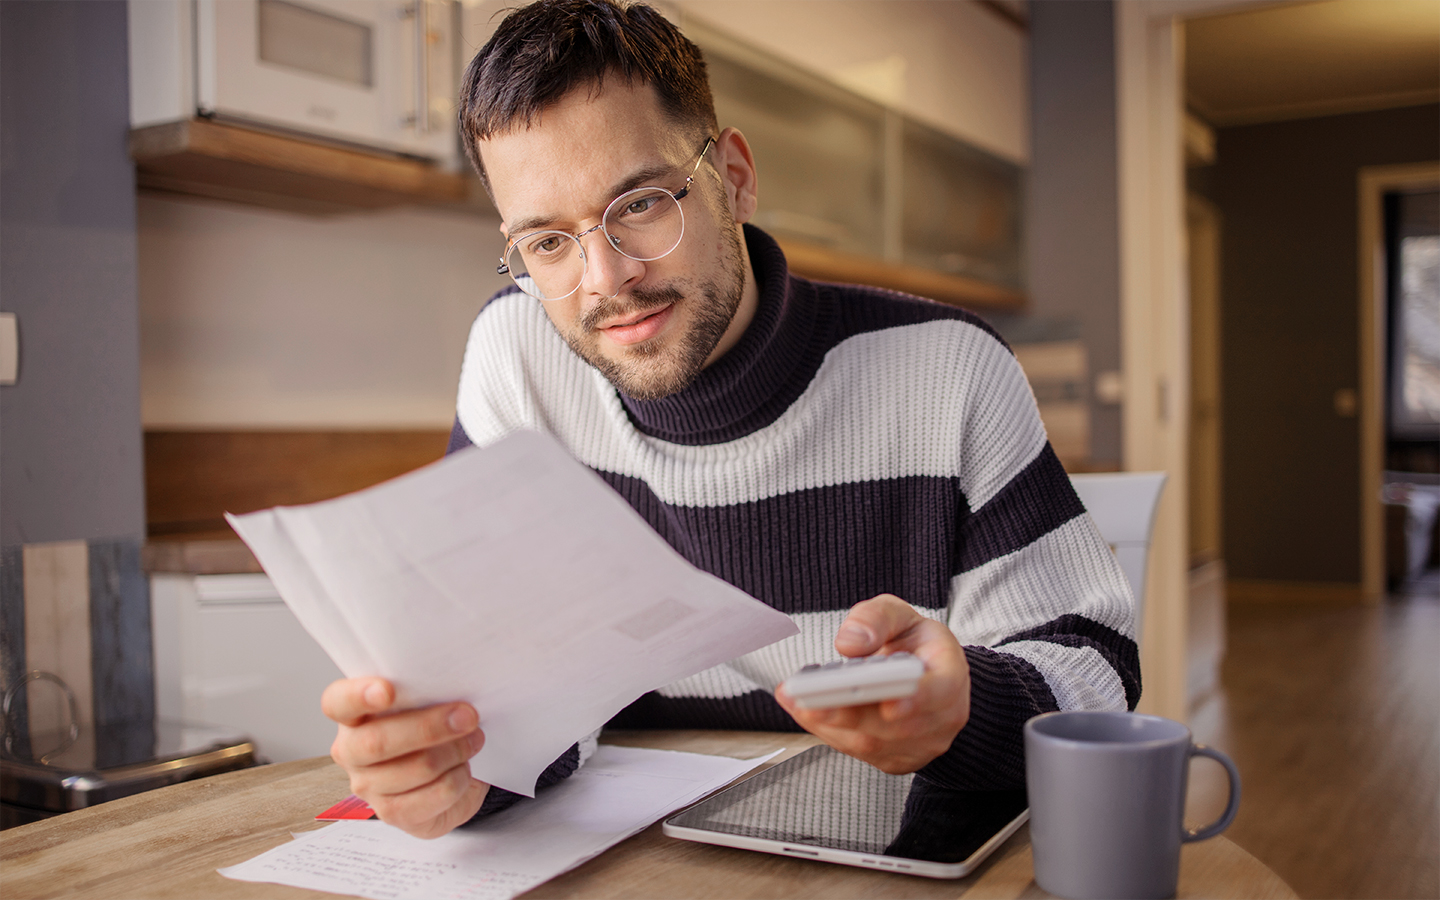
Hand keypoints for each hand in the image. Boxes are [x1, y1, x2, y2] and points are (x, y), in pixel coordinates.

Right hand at [322, 677, 489, 838]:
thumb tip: (453, 681)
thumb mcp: (424, 701)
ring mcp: (368, 786)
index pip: (337, 703)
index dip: (358, 696)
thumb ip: (423, 690)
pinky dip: (459, 777)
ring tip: (474, 738)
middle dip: (429, 727)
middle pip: (378, 742)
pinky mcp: (394, 813)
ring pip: (416, 768)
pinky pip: (435, 795)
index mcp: (351, 716)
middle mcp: (351, 752)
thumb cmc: (431, 729)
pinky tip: (464, 767)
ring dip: (455, 751)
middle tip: (468, 715)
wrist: (446, 772)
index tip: (387, 690)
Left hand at [775, 594, 970, 774]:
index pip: (939, 692)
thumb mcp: (900, 615)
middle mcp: (941, 718)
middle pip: (895, 725)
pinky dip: (828, 730)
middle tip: (809, 697)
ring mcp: (921, 745)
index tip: (888, 704)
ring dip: (829, 722)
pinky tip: (804, 710)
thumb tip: (850, 643)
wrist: (926, 674)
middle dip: (850, 713)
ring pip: (872, 743)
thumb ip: (876, 619)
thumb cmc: (914, 644)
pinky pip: (859, 751)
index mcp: (949, 675)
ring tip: (794, 698)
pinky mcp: (895, 759)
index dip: (916, 700)